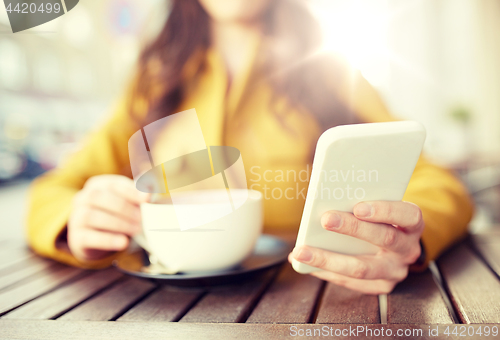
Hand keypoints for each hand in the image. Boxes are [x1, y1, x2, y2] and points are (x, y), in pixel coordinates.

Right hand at [68, 175, 149, 260]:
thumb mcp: (128, 202)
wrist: (96, 240)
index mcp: (98, 185)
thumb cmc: (116, 215)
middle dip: (124, 208)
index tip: (146, 198)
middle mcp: (83, 198)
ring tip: (136, 230)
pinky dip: (108, 239)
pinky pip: (89, 237)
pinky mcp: (76, 237)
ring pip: (93, 216)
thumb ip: (140, 195)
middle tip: (142, 218)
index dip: (130, 190)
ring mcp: (76, 217)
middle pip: (100, 197)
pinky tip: (123, 243)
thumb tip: (151, 188)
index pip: (113, 184)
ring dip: (118, 223)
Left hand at [289, 201, 423, 294]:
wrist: (396, 249)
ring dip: (328, 259)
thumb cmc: (380, 221)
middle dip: (352, 229)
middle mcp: (409, 249)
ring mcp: (396, 271)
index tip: (359, 207)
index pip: (408, 215)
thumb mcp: (379, 208)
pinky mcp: (382, 287)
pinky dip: (327, 273)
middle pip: (385, 239)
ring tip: (301, 251)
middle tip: (325, 219)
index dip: (385, 211)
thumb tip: (325, 196)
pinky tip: (306, 265)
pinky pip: (352, 283)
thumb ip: (362, 203)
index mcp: (412, 224)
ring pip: (363, 268)